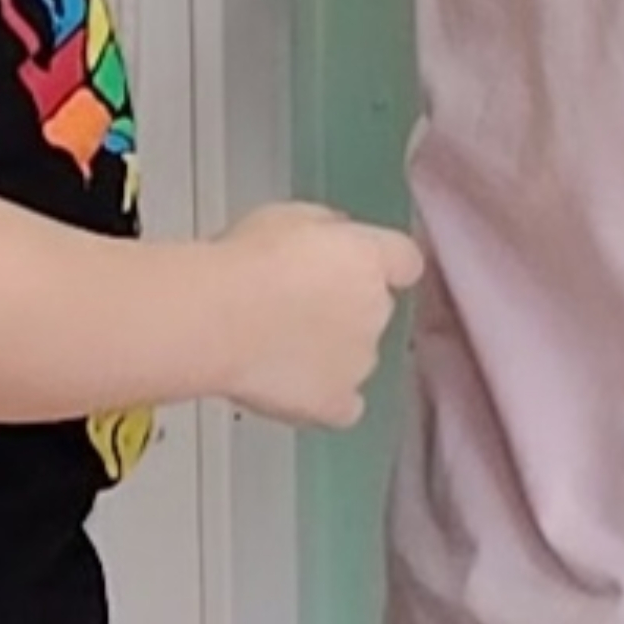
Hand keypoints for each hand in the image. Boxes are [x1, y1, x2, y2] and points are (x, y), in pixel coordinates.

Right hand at [216, 200, 423, 427]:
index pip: (404, 262)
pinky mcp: (335, 402)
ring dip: (332, 353)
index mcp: (371, 259)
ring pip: (358, 356)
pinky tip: (298, 390)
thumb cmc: (244, 261)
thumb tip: (334, 239)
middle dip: (346, 309)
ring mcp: (360, 360)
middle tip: (295, 307)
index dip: (381, 266)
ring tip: (279, 349)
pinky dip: (326, 400)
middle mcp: (377, 310)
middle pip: (376, 309)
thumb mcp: (289, 217)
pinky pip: (344, 406)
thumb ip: (326, 229)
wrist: (218, 318)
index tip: (354, 268)